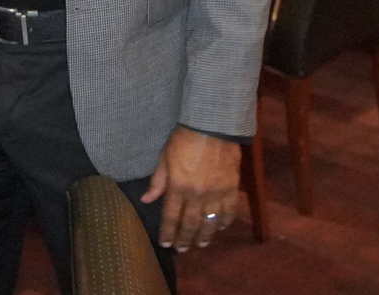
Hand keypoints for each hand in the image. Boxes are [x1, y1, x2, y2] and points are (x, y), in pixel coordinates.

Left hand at [141, 125, 240, 252]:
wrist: (212, 127)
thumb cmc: (183, 140)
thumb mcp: (164, 158)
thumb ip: (157, 182)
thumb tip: (146, 200)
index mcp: (178, 187)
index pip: (171, 216)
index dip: (168, 232)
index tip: (165, 243)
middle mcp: (197, 195)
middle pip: (191, 223)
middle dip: (185, 239)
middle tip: (182, 250)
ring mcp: (217, 194)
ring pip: (210, 222)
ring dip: (205, 235)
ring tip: (200, 244)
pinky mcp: (232, 189)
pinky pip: (229, 211)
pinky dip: (224, 222)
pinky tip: (219, 227)